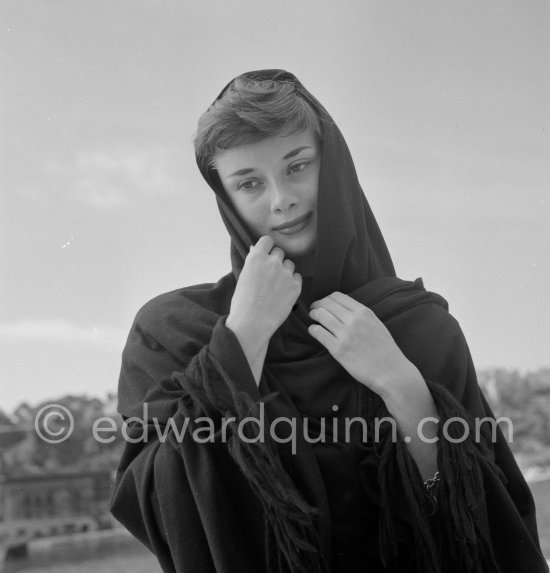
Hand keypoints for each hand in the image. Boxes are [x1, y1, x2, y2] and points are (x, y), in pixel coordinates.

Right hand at [227, 235, 301, 341]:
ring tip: (276, 286)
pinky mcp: (295, 286)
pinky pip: (297, 277)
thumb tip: (256, 250)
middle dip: (276, 260)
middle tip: (270, 275)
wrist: (252, 323)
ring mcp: (286, 274)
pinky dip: (292, 283)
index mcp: (256, 257)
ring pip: (290, 264)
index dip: (267, 247)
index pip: (268, 240)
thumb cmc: (243, 302)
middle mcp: (273, 262)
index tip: (266, 254)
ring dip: (285, 271)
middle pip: (280, 252)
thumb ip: (253, 262)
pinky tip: (283, 293)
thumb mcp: (243, 277)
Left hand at [307, 291, 421, 397]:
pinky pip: (318, 332)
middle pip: (326, 303)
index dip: (326, 298)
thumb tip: (342, 307)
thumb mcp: (376, 324)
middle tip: (314, 311)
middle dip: (317, 305)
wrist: (390, 372)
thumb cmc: (384, 349)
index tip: (323, 304)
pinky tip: (314, 331)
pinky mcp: (338, 349)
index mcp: (364, 312)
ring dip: (313, 315)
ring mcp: (345, 334)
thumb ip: (360, 314)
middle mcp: (354, 320)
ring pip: (320, 315)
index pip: (337, 296)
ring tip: (313, 319)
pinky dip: (313, 329)